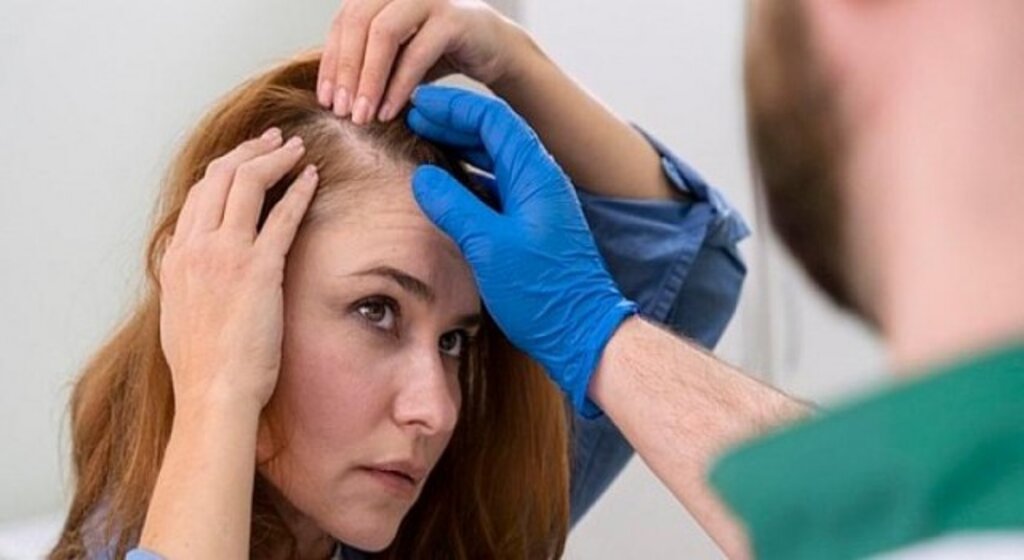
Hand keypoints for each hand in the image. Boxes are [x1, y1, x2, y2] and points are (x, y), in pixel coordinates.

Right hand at [158, 129, 318, 411]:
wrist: (213, 391)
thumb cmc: (202, 364)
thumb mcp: (178, 312)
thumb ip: (184, 278)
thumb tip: (188, 261)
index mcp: (177, 256)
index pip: (198, 194)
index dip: (225, 169)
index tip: (246, 158)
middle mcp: (197, 246)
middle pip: (220, 177)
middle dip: (249, 151)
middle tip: (274, 140)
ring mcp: (226, 254)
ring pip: (247, 184)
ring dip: (274, 158)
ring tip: (295, 148)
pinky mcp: (259, 268)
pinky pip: (282, 216)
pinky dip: (298, 190)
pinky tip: (312, 177)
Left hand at [317, 0, 529, 123]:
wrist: (497, 49)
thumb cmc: (441, 52)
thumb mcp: (396, 56)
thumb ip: (366, 63)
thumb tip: (330, 94)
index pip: (344, 22)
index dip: (331, 61)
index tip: (326, 99)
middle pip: (357, 23)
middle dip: (346, 71)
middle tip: (341, 111)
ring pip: (383, 33)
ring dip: (368, 79)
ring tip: (362, 116)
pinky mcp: (453, 19)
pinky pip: (416, 53)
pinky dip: (398, 86)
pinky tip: (389, 112)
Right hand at [407, 86, 636, 416]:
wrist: (581, 332)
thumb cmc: (542, 292)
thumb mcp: (489, 246)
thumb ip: (454, 206)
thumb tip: (423, 176)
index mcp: (535, 176)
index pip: (493, 119)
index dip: (453, 106)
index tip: (418, 104)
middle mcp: (540, 181)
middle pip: (493, 134)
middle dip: (452, 122)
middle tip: (413, 118)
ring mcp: (537, 203)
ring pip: (494, 160)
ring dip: (460, 147)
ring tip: (423, 142)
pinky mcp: (532, 226)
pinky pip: (497, 187)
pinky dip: (470, 177)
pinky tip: (447, 183)